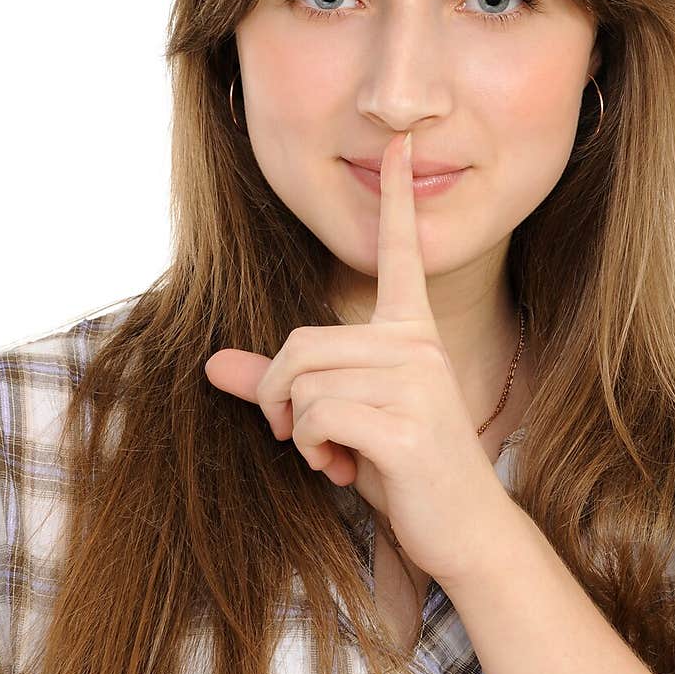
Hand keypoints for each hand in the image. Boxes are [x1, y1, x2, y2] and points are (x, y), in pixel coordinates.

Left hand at [203, 131, 509, 583]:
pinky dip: (311, 449)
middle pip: (301, 342)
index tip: (399, 142)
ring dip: (296, 431)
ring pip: (303, 381)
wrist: (462, 531)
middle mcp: (417, 344)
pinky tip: (341, 470)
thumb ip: (281, 386)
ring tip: (331, 455)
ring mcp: (416, 380)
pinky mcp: (406, 422)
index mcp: (411, 332)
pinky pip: (317, 415)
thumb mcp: (339, 420)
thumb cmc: (403, 469)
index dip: (395, 198)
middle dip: (278, 397)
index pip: (400, 253)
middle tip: (301, 436)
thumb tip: (213, 363)